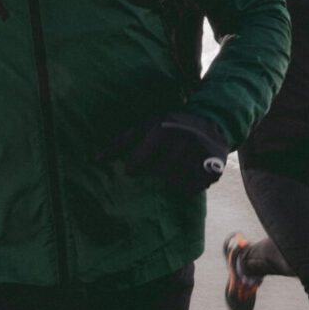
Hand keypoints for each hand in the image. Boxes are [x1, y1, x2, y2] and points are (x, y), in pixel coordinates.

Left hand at [113, 112, 228, 193]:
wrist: (212, 121)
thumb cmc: (171, 126)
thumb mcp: (147, 126)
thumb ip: (122, 142)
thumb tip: (94, 160)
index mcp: (163, 127)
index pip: (139, 160)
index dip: (135, 166)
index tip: (133, 169)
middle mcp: (183, 138)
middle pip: (159, 173)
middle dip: (158, 171)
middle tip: (163, 163)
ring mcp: (200, 153)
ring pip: (175, 183)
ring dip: (173, 179)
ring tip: (178, 165)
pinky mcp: (214, 167)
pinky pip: (192, 188)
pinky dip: (188, 185)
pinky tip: (191, 170)